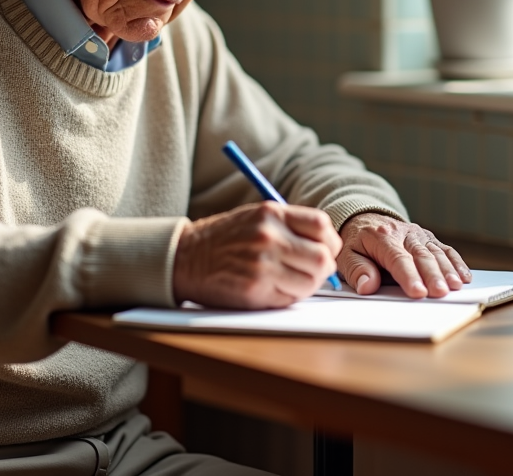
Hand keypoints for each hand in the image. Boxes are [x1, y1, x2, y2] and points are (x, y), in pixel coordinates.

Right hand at [173, 202, 341, 309]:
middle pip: (322, 256)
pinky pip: (291, 298)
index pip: (321, 225)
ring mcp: (262, 264)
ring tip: (289, 281)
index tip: (323, 250)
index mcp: (271, 214)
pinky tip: (273, 289)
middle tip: (311, 272)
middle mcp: (268, 236)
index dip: (329, 241)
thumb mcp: (255, 218)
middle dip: (323, 268)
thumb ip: (289, 227)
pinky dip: (289, 297)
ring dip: (306, 285)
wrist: (184, 258)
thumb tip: (327, 248)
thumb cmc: (223, 240)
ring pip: (311, 281)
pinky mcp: (255, 289)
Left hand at [337, 213, 471, 298]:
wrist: (364, 219)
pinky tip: (464, 276)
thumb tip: (367, 286)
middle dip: (432, 275)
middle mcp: (403, 233)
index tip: (417, 292)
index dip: (408, 276)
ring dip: (447, 270)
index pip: (397, 258)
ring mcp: (418, 234)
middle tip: (441, 292)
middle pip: (421, 256)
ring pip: (436, 252)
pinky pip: (445, 249)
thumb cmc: (356, 242)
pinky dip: (456, 262)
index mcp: (381, 237)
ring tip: (455, 286)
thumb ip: (356, 270)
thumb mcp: (345, 255)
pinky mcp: (428, 238)